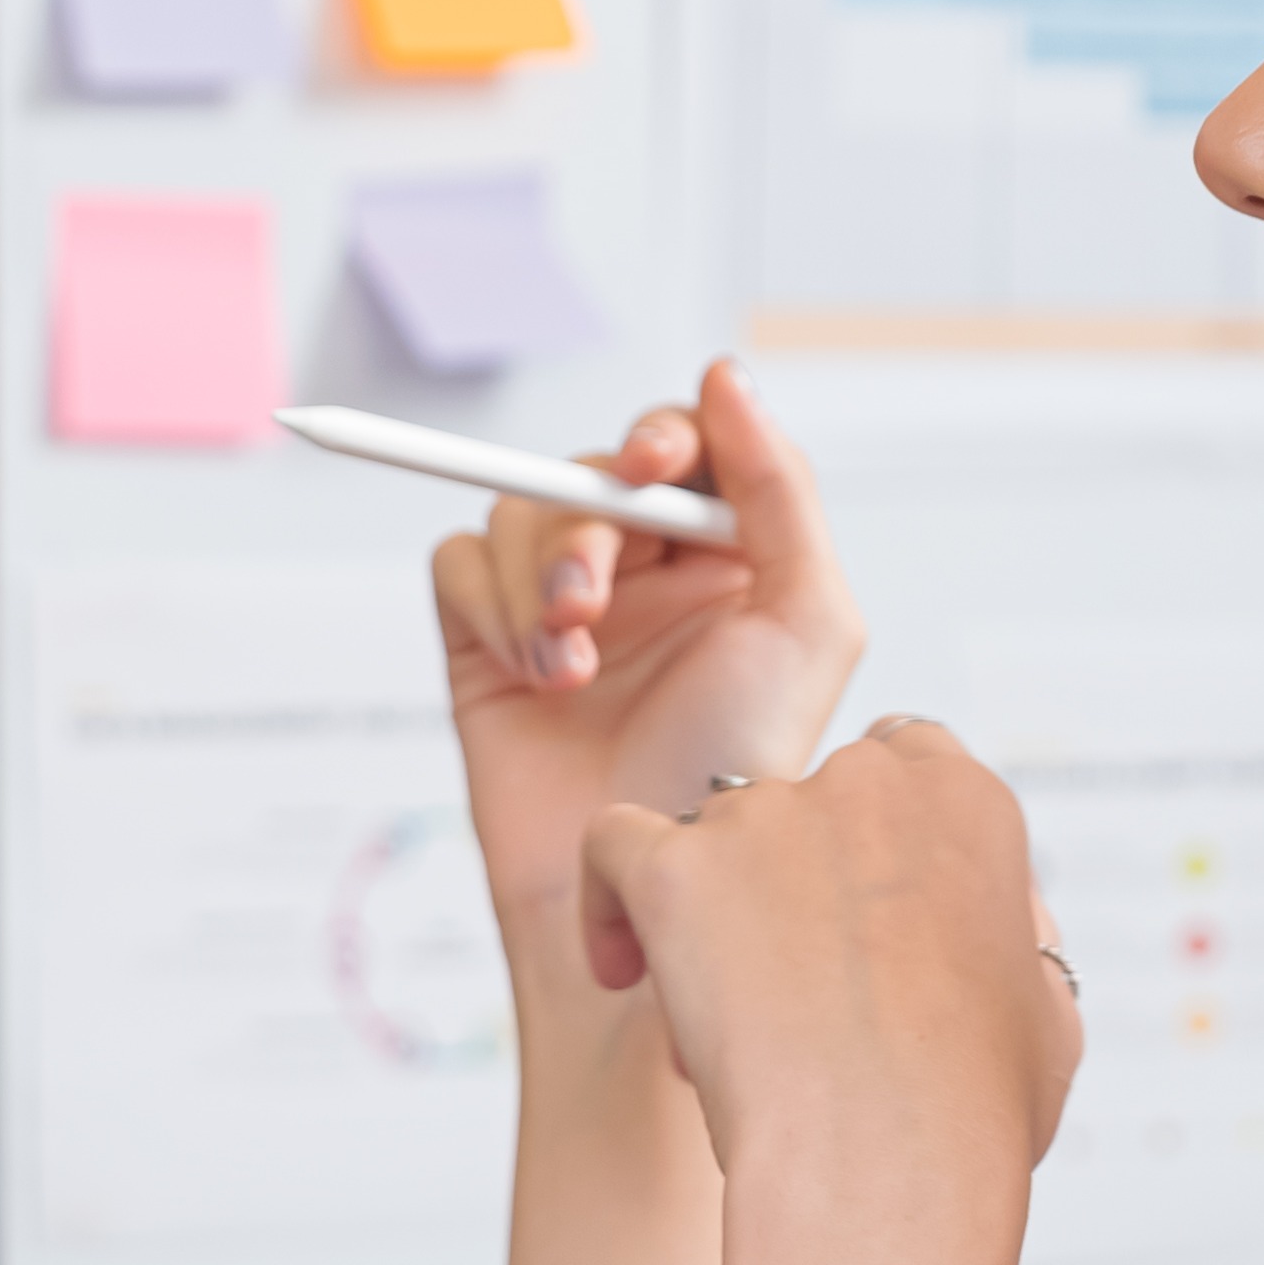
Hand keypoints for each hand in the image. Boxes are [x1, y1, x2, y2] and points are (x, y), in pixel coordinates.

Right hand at [428, 360, 859, 943]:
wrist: (638, 890)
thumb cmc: (733, 773)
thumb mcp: (805, 621)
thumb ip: (778, 489)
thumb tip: (723, 374)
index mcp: (726, 554)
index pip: (681, 444)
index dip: (658, 437)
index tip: (650, 466)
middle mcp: (645, 571)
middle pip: (587, 472)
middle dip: (585, 525)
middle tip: (591, 599)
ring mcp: (561, 606)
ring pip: (515, 512)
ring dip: (537, 578)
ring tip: (570, 665)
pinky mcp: (486, 645)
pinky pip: (458, 566)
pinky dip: (490, 607)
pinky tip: (538, 677)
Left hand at [574, 717, 1080, 1189]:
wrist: (886, 1159)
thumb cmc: (970, 1114)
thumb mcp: (1046, 1010)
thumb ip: (1010, 932)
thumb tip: (988, 918)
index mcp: (966, 802)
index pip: (902, 758)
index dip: (872, 834)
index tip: (863, 911)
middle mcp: (865, 783)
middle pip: (803, 798)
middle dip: (793, 877)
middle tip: (797, 986)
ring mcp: (764, 816)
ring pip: (714, 833)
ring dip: (715, 910)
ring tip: (728, 1029)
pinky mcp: (674, 866)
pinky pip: (614, 844)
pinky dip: (608, 901)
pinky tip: (623, 970)